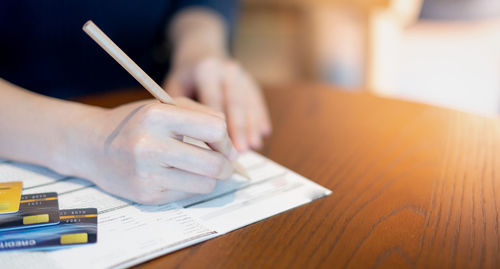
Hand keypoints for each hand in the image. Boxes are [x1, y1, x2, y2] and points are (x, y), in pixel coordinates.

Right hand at [70, 97, 236, 203]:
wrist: (92, 146)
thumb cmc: (136, 122)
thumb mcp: (165, 105)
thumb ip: (202, 115)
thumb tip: (233, 145)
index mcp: (157, 116)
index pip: (214, 129)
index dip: (226, 139)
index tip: (223, 144)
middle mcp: (150, 145)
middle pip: (213, 164)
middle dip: (226, 165)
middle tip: (224, 163)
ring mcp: (147, 174)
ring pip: (204, 184)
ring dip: (210, 178)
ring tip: (202, 169)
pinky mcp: (146, 195)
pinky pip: (186, 195)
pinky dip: (189, 186)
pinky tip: (177, 176)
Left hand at [164, 57, 271, 151]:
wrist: (201, 52)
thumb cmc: (184, 77)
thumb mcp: (174, 86)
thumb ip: (180, 108)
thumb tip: (186, 138)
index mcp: (206, 70)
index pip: (214, 100)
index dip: (218, 125)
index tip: (221, 147)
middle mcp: (227, 70)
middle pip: (235, 102)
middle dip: (239, 128)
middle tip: (241, 151)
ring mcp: (241, 75)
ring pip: (249, 103)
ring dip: (253, 125)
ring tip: (254, 146)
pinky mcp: (250, 81)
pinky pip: (257, 100)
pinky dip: (261, 117)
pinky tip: (264, 133)